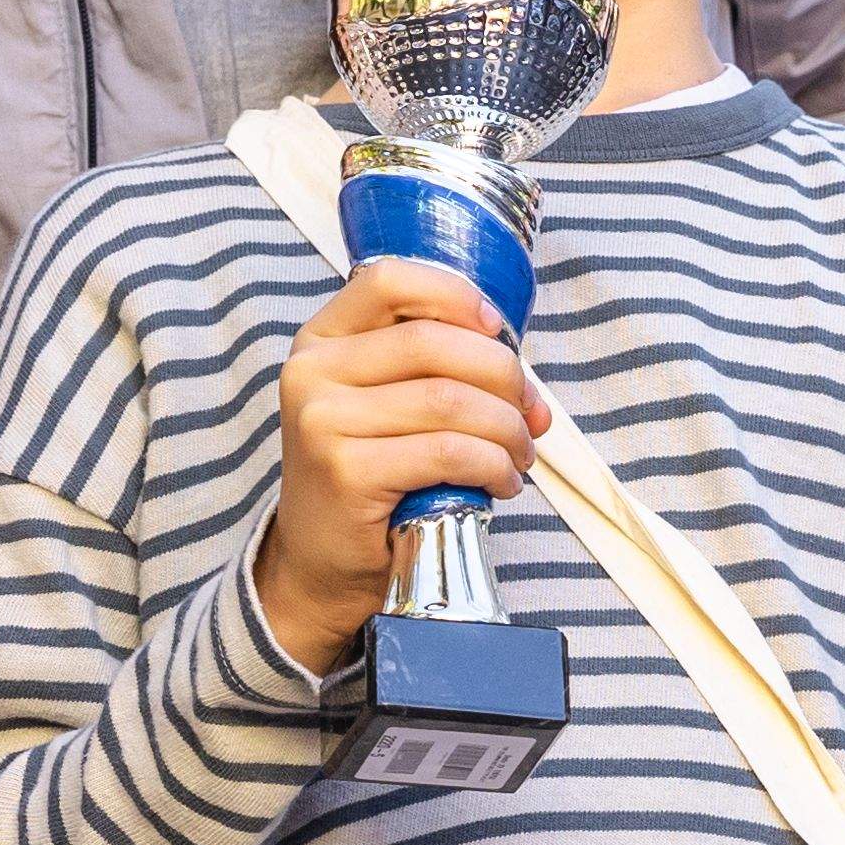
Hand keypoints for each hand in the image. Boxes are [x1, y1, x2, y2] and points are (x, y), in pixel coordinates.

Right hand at [247, 258, 551, 673]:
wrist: (320, 563)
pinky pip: (448, 452)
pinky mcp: (346, 472)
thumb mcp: (379, 404)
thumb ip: (428, 367)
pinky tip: (502, 483)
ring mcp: (322, 422)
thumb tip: (521, 371)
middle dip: (504, 376)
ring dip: (507, 428)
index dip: (454, 295)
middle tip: (532, 413)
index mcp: (321, 340)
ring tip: (521, 453)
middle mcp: (311, 372)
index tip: (497, 329)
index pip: (388, 280)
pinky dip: (493, 465)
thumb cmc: (368, 476)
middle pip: (434, 343)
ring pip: (449, 400)